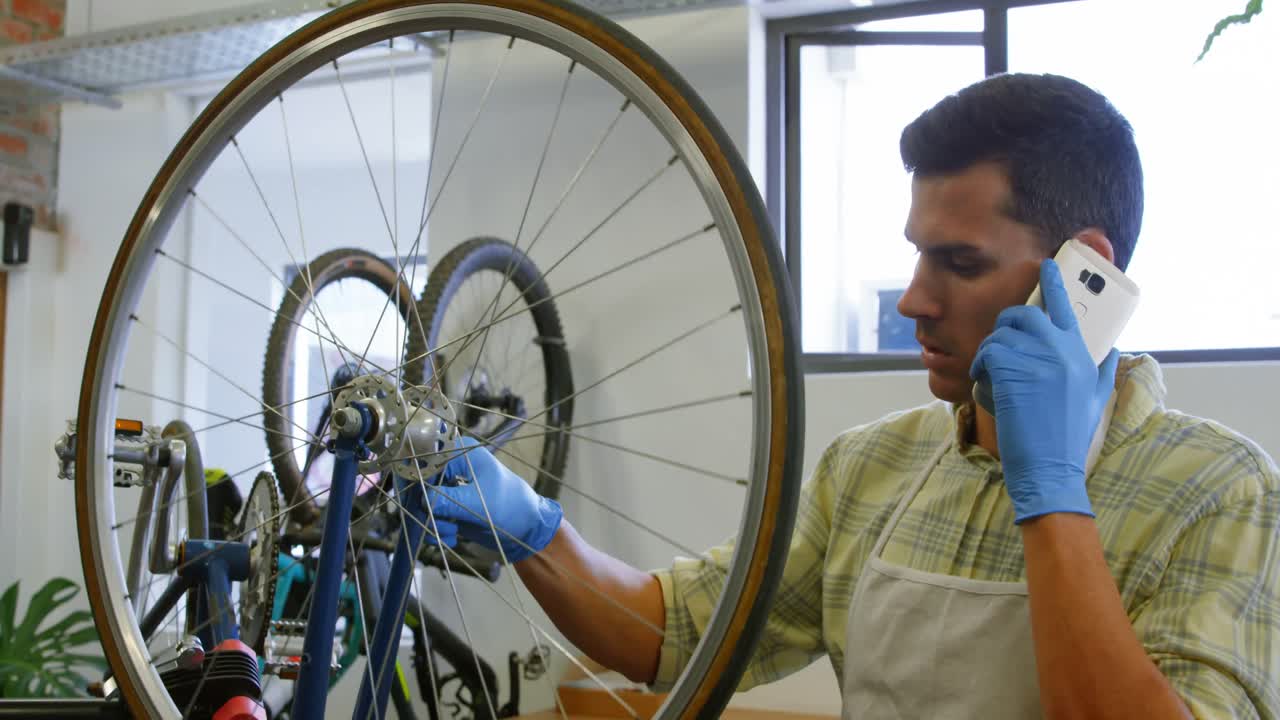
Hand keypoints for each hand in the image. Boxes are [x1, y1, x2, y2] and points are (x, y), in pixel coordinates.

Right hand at [426, 436, 562, 561]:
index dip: (422, 485)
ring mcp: (452, 486)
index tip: (425, 505)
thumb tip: (421, 500)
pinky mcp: (453, 505)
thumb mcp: (476, 505)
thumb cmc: (510, 508)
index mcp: (462, 452)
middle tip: (445, 524)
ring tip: (452, 532)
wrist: (527, 529)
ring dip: (436, 522)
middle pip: (424, 485)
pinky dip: (440, 528)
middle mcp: (454, 465)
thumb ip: (446, 501)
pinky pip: (434, 516)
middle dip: (431, 510)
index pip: (427, 463)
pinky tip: (451, 537)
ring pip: (427, 504)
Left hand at [970, 259, 1118, 523]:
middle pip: (1027, 315)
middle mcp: (1064, 351)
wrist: (1051, 471)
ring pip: (1002, 335)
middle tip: (1001, 348)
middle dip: (1007, 326)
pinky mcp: (1016, 369)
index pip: (1067, 308)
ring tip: (996, 380)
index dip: (1054, 283)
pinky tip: (989, 388)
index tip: (1046, 265)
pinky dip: (982, 369)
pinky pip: (988, 352)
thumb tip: (1111, 347)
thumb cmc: (1066, 439)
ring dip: (991, 355)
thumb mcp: (1096, 401)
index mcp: (1083, 355)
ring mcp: (1041, 358)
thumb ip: (1103, 370)